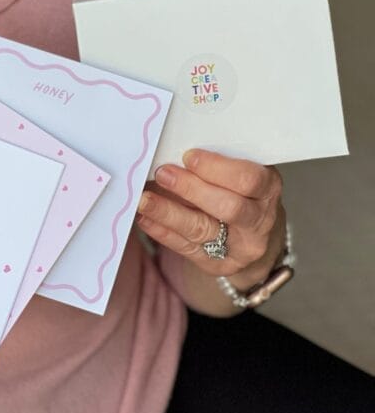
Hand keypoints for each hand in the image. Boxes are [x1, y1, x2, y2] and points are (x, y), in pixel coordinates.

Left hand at [136, 149, 285, 286]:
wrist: (250, 230)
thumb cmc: (239, 188)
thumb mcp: (239, 168)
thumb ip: (215, 162)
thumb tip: (173, 148)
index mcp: (268, 188)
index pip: (248, 180)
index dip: (217, 168)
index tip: (189, 156)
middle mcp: (260, 221)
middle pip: (228, 208)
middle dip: (191, 189)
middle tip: (162, 174)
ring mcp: (241, 247)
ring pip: (203, 230)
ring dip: (169, 212)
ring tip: (144, 199)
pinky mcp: (219, 264)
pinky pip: (187, 248)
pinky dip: (163, 232)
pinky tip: (145, 218)